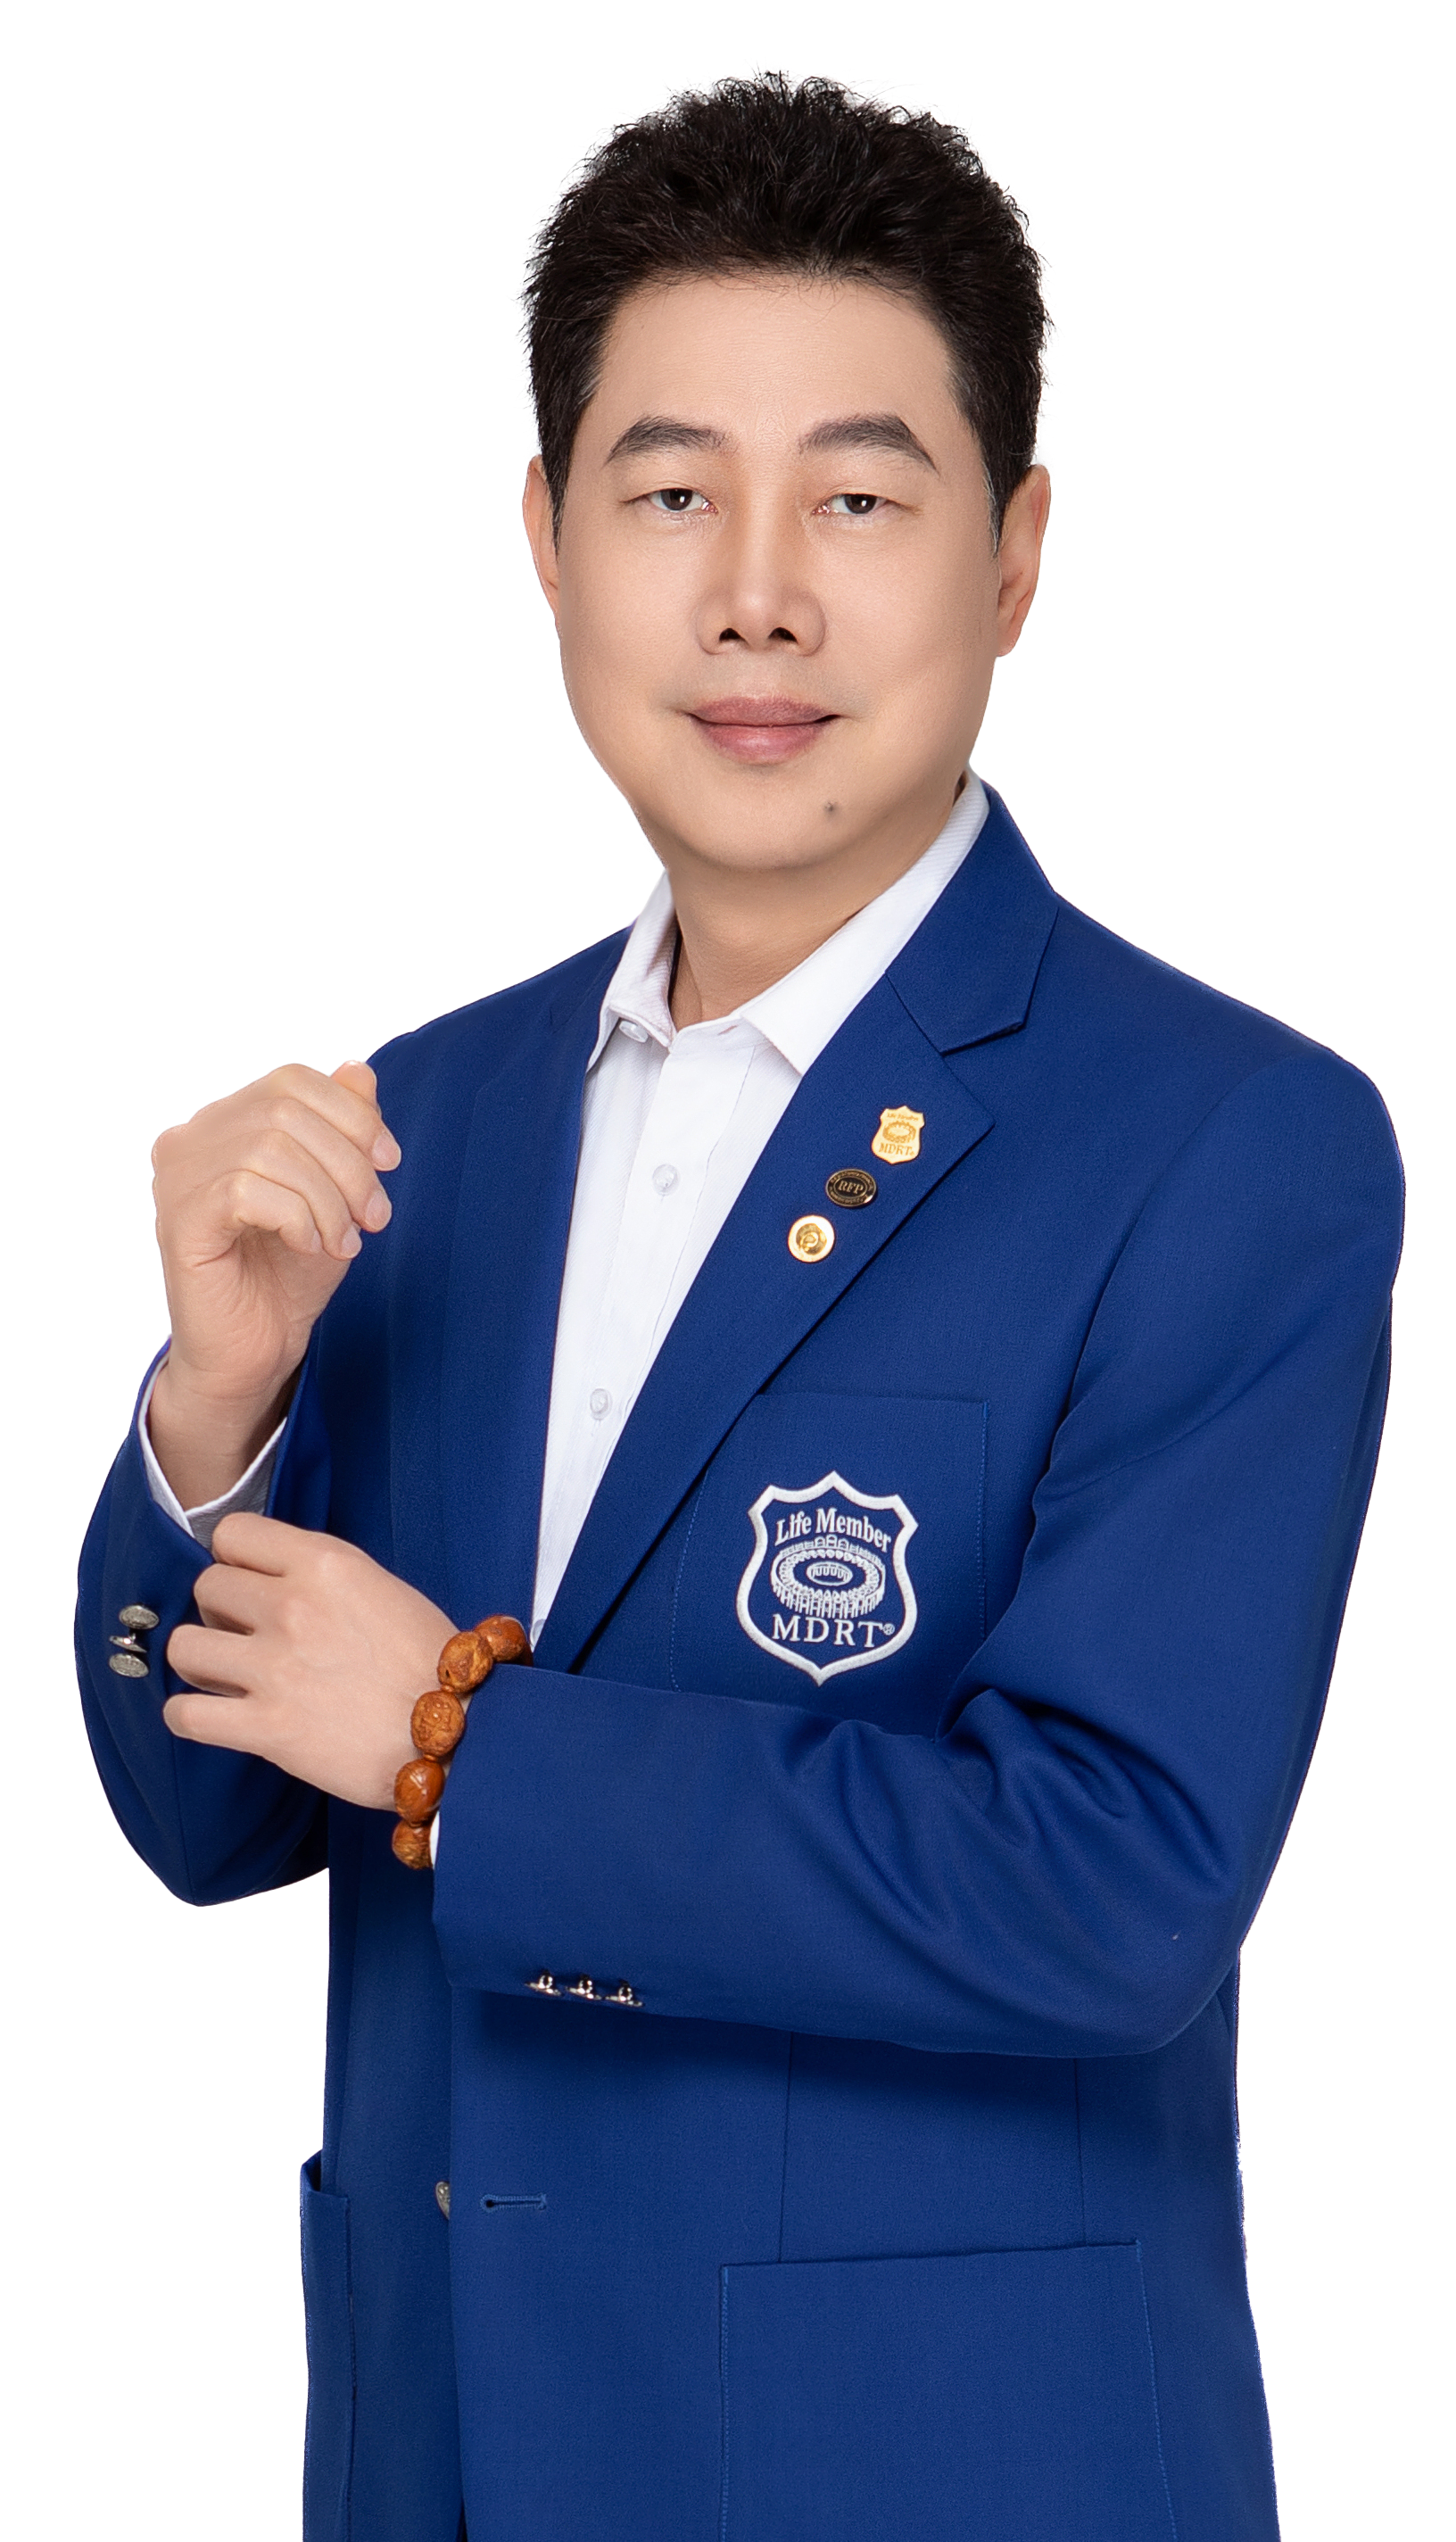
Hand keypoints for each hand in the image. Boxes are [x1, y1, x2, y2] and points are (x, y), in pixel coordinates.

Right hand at [148, 1058, 399, 1505]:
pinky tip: (309, 1247)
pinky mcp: (179, 1220)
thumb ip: (343, 1131)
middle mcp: (190, 1139)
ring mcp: (178, 1178)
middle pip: (285, 1111)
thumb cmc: (291, 1272)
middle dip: (347, 1164)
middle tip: (374, 1218)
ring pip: (270, 1149)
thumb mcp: (334, 1192)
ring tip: (344, 1243)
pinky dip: (296, 1217)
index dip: (351, 1114)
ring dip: (327, 1199)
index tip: (390, 1162)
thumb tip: (359, 1070)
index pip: (292, 1081)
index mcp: (224, 1123)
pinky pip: (247, 1190)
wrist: (256, 1350)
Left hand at [163, 1513, 454, 1810]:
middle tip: (247, 1637)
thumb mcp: (381, 1587)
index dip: (237, 1560)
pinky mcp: (266, 1727)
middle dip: (220, 1612)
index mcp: (324, 1564)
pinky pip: (183, 1714)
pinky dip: (189, 1717)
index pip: (233, 1533)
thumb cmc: (432, 1664)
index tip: (250, 1583)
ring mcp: (275, 1668)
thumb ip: (320, 1576)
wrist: (461, 1735)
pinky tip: (213, 1716)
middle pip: (205, 1586)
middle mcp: (292, 1607)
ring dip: (200, 1662)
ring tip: (226, 1677)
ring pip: (183, 1646)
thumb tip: (268, 1581)